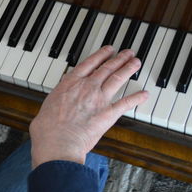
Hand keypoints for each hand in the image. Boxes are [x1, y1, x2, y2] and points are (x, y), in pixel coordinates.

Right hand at [29, 46, 148, 167]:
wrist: (57, 141)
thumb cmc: (47, 128)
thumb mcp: (47, 106)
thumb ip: (55, 102)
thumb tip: (53, 107)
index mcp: (70, 83)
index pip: (89, 63)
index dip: (101, 55)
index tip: (108, 50)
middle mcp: (86, 87)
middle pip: (106, 68)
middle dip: (118, 59)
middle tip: (127, 53)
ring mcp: (99, 99)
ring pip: (117, 79)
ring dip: (128, 69)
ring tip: (136, 63)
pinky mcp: (108, 114)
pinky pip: (126, 103)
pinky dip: (137, 98)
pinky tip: (144, 94)